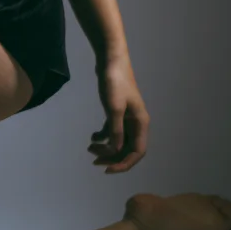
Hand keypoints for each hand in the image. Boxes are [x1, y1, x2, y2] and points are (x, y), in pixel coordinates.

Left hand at [88, 48, 148, 173]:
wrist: (111, 60)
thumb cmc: (115, 82)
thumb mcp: (114, 108)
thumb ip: (115, 131)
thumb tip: (115, 150)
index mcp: (140, 123)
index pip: (137, 152)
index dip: (124, 164)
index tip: (107, 169)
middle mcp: (136, 122)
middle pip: (127, 148)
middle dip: (112, 157)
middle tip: (94, 160)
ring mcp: (127, 117)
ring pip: (119, 140)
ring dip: (106, 148)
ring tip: (89, 149)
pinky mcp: (117, 111)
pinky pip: (112, 130)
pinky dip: (103, 136)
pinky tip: (92, 137)